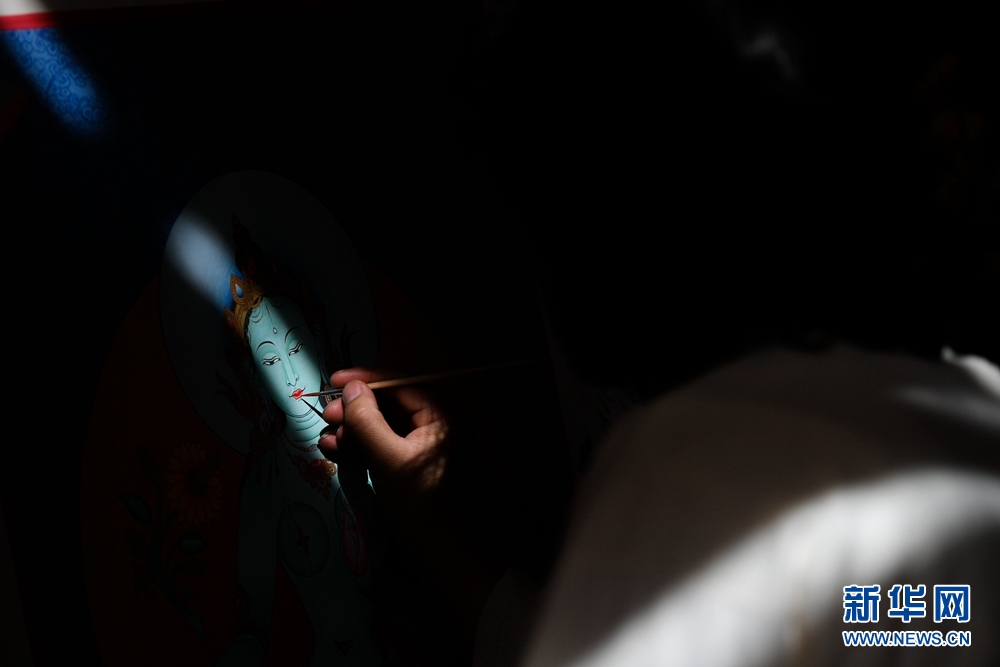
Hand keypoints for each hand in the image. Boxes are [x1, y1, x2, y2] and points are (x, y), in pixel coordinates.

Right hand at [319, 367, 499, 648]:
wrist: (442, 556)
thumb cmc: (421, 506)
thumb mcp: (389, 460)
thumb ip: (367, 421)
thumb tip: (350, 389)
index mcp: (444, 416)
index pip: (402, 383)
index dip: (366, 379)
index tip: (334, 380)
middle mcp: (438, 425)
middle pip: (391, 403)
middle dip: (356, 409)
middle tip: (327, 414)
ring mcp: (426, 447)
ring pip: (384, 426)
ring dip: (354, 429)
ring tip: (328, 438)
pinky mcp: (413, 467)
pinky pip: (385, 446)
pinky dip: (361, 447)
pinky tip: (336, 450)